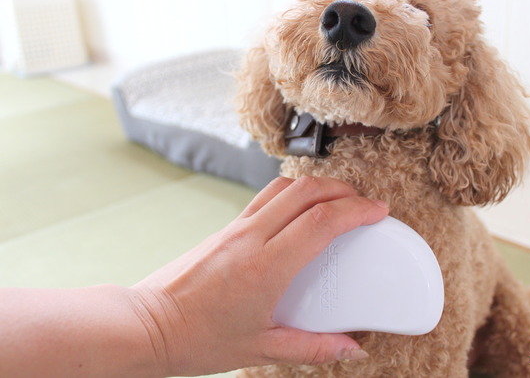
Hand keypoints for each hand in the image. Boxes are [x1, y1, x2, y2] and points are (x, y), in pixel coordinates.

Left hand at [131, 176, 388, 375]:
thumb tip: (351, 348)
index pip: (321, 221)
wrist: (147, 324)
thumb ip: (314, 347)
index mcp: (266, 267)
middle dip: (343, 190)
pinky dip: (293, 194)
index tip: (378, 211)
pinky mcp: (226, 228)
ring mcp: (236, 228)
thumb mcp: (262, 349)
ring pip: (284, 187)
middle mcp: (252, 237)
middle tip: (364, 204)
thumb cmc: (197, 338)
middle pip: (306, 190)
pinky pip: (266, 197)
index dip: (356, 210)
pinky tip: (301, 211)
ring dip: (317, 185)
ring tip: (338, 200)